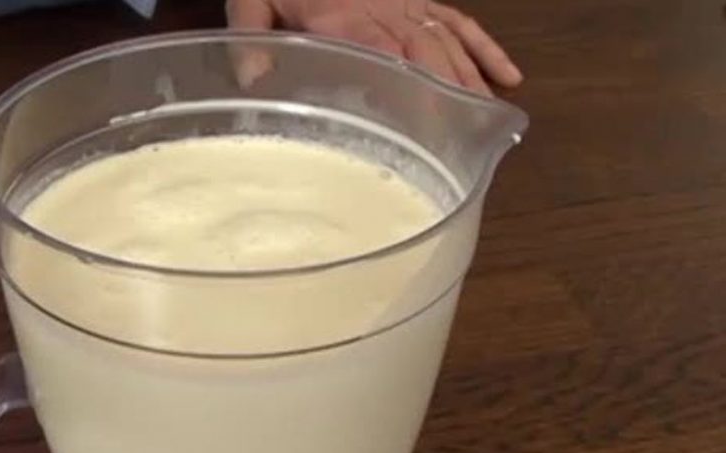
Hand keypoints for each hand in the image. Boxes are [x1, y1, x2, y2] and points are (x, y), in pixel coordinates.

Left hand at [227, 0, 522, 94]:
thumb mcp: (249, 1)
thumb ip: (248, 36)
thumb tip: (253, 80)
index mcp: (340, 17)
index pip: (378, 51)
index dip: (404, 84)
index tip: (423, 122)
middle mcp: (381, 10)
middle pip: (421, 52)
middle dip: (444, 93)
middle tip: (460, 135)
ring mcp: (405, 3)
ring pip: (445, 40)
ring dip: (468, 78)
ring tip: (485, 117)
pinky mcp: (416, 0)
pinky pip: (457, 21)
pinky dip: (484, 48)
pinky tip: (506, 77)